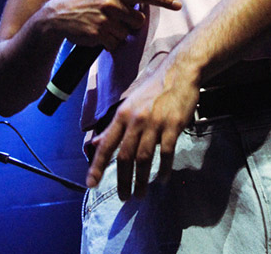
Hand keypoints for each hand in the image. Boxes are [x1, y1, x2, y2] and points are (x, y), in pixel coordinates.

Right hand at [42, 0, 181, 51]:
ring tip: (103, 26)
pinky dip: (109, 42)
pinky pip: (115, 43)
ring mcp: (105, 19)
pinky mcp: (99, 34)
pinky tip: (97, 34)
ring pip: (126, 34)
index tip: (177, 4)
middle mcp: (111, 2)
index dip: (163, 0)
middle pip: (138, 20)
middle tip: (116, 19)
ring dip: (118, 33)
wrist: (57, 15)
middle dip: (130, 23)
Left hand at [85, 59, 199, 199]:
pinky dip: (163, 170)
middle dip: (122, 181)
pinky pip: (166, 153)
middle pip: (125, 157)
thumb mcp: (129, 104)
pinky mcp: (173, 126)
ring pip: (144, 159)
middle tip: (123, 197)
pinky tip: (162, 179)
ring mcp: (155, 123)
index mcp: (123, 115)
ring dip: (141, 181)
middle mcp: (136, 120)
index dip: (97, 165)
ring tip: (140, 194)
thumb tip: (95, 143)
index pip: (106, 144)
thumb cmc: (153, 89)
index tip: (91, 184)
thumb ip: (113, 126)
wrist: (180, 72)